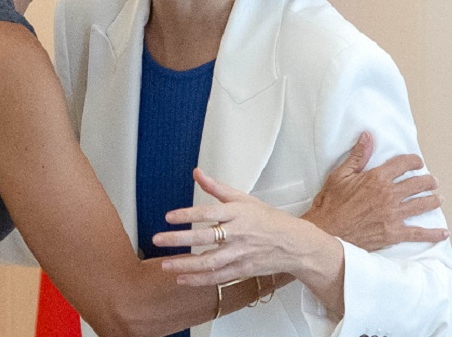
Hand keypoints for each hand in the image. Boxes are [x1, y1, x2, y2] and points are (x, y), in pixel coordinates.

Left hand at [151, 168, 338, 286]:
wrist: (294, 244)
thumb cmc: (268, 219)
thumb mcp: (244, 199)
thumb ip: (217, 188)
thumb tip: (197, 172)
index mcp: (237, 213)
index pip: (208, 212)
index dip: (187, 214)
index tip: (169, 217)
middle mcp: (238, 233)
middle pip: (205, 237)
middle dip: (179, 239)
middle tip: (157, 239)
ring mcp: (240, 253)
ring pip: (209, 262)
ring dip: (185, 265)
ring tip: (164, 265)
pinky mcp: (242, 270)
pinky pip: (217, 277)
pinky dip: (198, 280)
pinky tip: (182, 279)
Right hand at [304, 131, 448, 250]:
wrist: (327, 232)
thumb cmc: (330, 204)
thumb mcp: (339, 175)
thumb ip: (357, 156)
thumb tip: (367, 136)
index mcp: (377, 178)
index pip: (403, 164)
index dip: (414, 161)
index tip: (418, 162)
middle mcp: (389, 195)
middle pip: (418, 184)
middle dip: (429, 181)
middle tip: (433, 182)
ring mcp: (393, 215)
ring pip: (422, 205)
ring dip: (434, 200)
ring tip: (439, 199)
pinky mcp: (393, 234)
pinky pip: (418, 233)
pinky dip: (433, 233)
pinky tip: (443, 232)